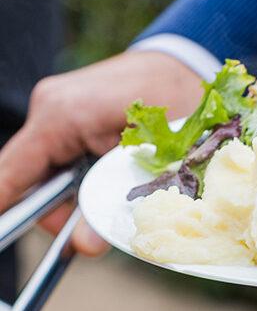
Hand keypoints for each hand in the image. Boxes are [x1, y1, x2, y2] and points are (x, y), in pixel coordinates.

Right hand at [0, 51, 203, 255]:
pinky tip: (106, 181)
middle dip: (56, 212)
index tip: (6, 237)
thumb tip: (83, 247)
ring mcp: (57, 107)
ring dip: (72, 195)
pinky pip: (59, 155)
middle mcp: (50, 108)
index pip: (11, 174)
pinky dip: (78, 177)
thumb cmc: (174, 102)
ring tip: (109, 200)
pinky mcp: (70, 112)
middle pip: (27, 179)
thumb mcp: (145, 160)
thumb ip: (109, 200)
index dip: (6, 211)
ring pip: (45, 170)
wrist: (185, 63)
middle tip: (90, 233)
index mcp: (61, 116)